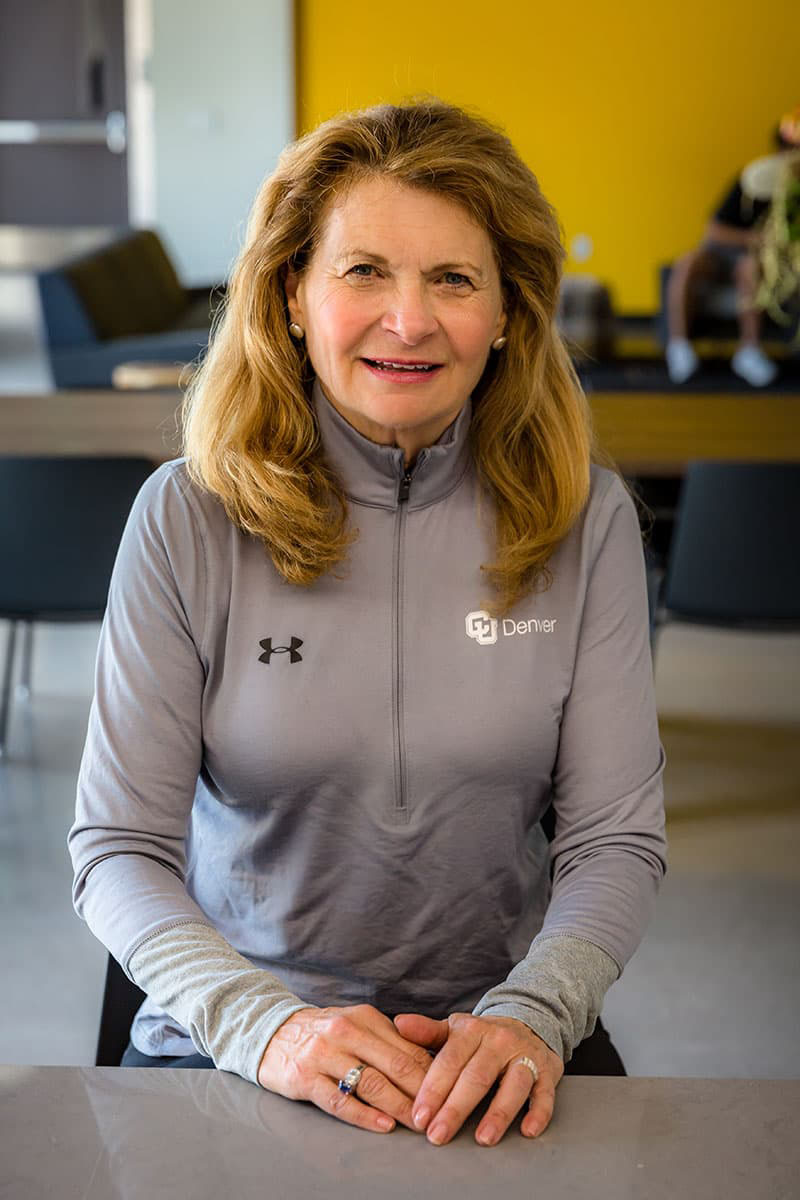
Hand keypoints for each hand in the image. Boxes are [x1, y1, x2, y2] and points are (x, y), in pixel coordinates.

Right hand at [257, 1004, 431, 1133]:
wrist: (270, 1032)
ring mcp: (325, 1054)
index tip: (450, 1094)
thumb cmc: (323, 1033)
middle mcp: (346, 1032)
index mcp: (365, 1018)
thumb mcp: (355, 1025)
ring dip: (399, 1107)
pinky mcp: (305, 1078)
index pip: (408, 1048)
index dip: (433, 1074)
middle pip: (395, 1065)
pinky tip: (383, 1125)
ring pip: (371, 1083)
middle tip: (440, 1115)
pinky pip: (339, 1100)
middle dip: (422, 1093)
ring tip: (417, 1124)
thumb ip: (387, 1041)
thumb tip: (430, 1065)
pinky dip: (364, 1115)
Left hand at [393, 1011, 563, 1146]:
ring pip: (512, 1085)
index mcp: (472, 1031)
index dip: (433, 1089)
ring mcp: (525, 1056)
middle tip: (437, 1135)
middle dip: (455, 1108)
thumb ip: (427, 1032)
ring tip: (482, 1139)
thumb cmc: (483, 1036)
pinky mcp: (547, 1071)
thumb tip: (398, 1023)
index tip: (419, 1117)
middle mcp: (499, 1041)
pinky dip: (538, 1113)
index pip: (449, 1061)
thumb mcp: (455, 1030)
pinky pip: (544, 1093)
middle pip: (476, 1076)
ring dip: (498, 1113)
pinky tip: (527, 1131)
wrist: (529, 1022)